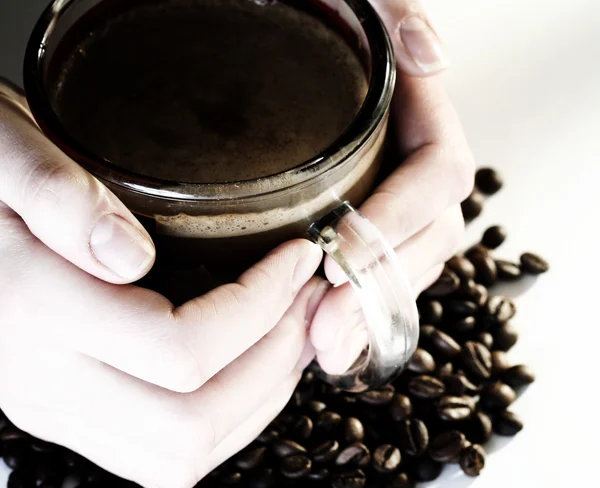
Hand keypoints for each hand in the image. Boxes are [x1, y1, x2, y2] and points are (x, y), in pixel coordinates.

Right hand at [0, 79, 325, 486]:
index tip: (298, 257)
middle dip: (274, 360)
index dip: (260, 306)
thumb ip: (55, 196)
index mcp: (34, 307)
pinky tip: (252, 364)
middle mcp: (46, 379)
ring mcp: (58, 407)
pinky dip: (228, 418)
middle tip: (308, 299)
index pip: (179, 349)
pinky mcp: (71, 413)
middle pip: (190, 424)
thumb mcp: (4, 152)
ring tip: (293, 330)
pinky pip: (162, 455)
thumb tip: (129, 256)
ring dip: (259, 397)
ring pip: (181, 455)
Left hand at [311, 0, 475, 373]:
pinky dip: (356, 311)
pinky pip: (378, 275)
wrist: (261, 37)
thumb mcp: (359, 4)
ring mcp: (388, 201)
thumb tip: (429, 56)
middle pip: (426, 238)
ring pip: (404, 266)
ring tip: (321, 349)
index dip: (396, 221)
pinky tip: (323, 342)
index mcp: (421, 121)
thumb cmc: (314, 21)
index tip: (337, 256)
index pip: (436, 177)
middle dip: (379, 288)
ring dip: (368, 312)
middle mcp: (410, 167)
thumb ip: (395, 16)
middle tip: (324, 333)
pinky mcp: (358, 226)